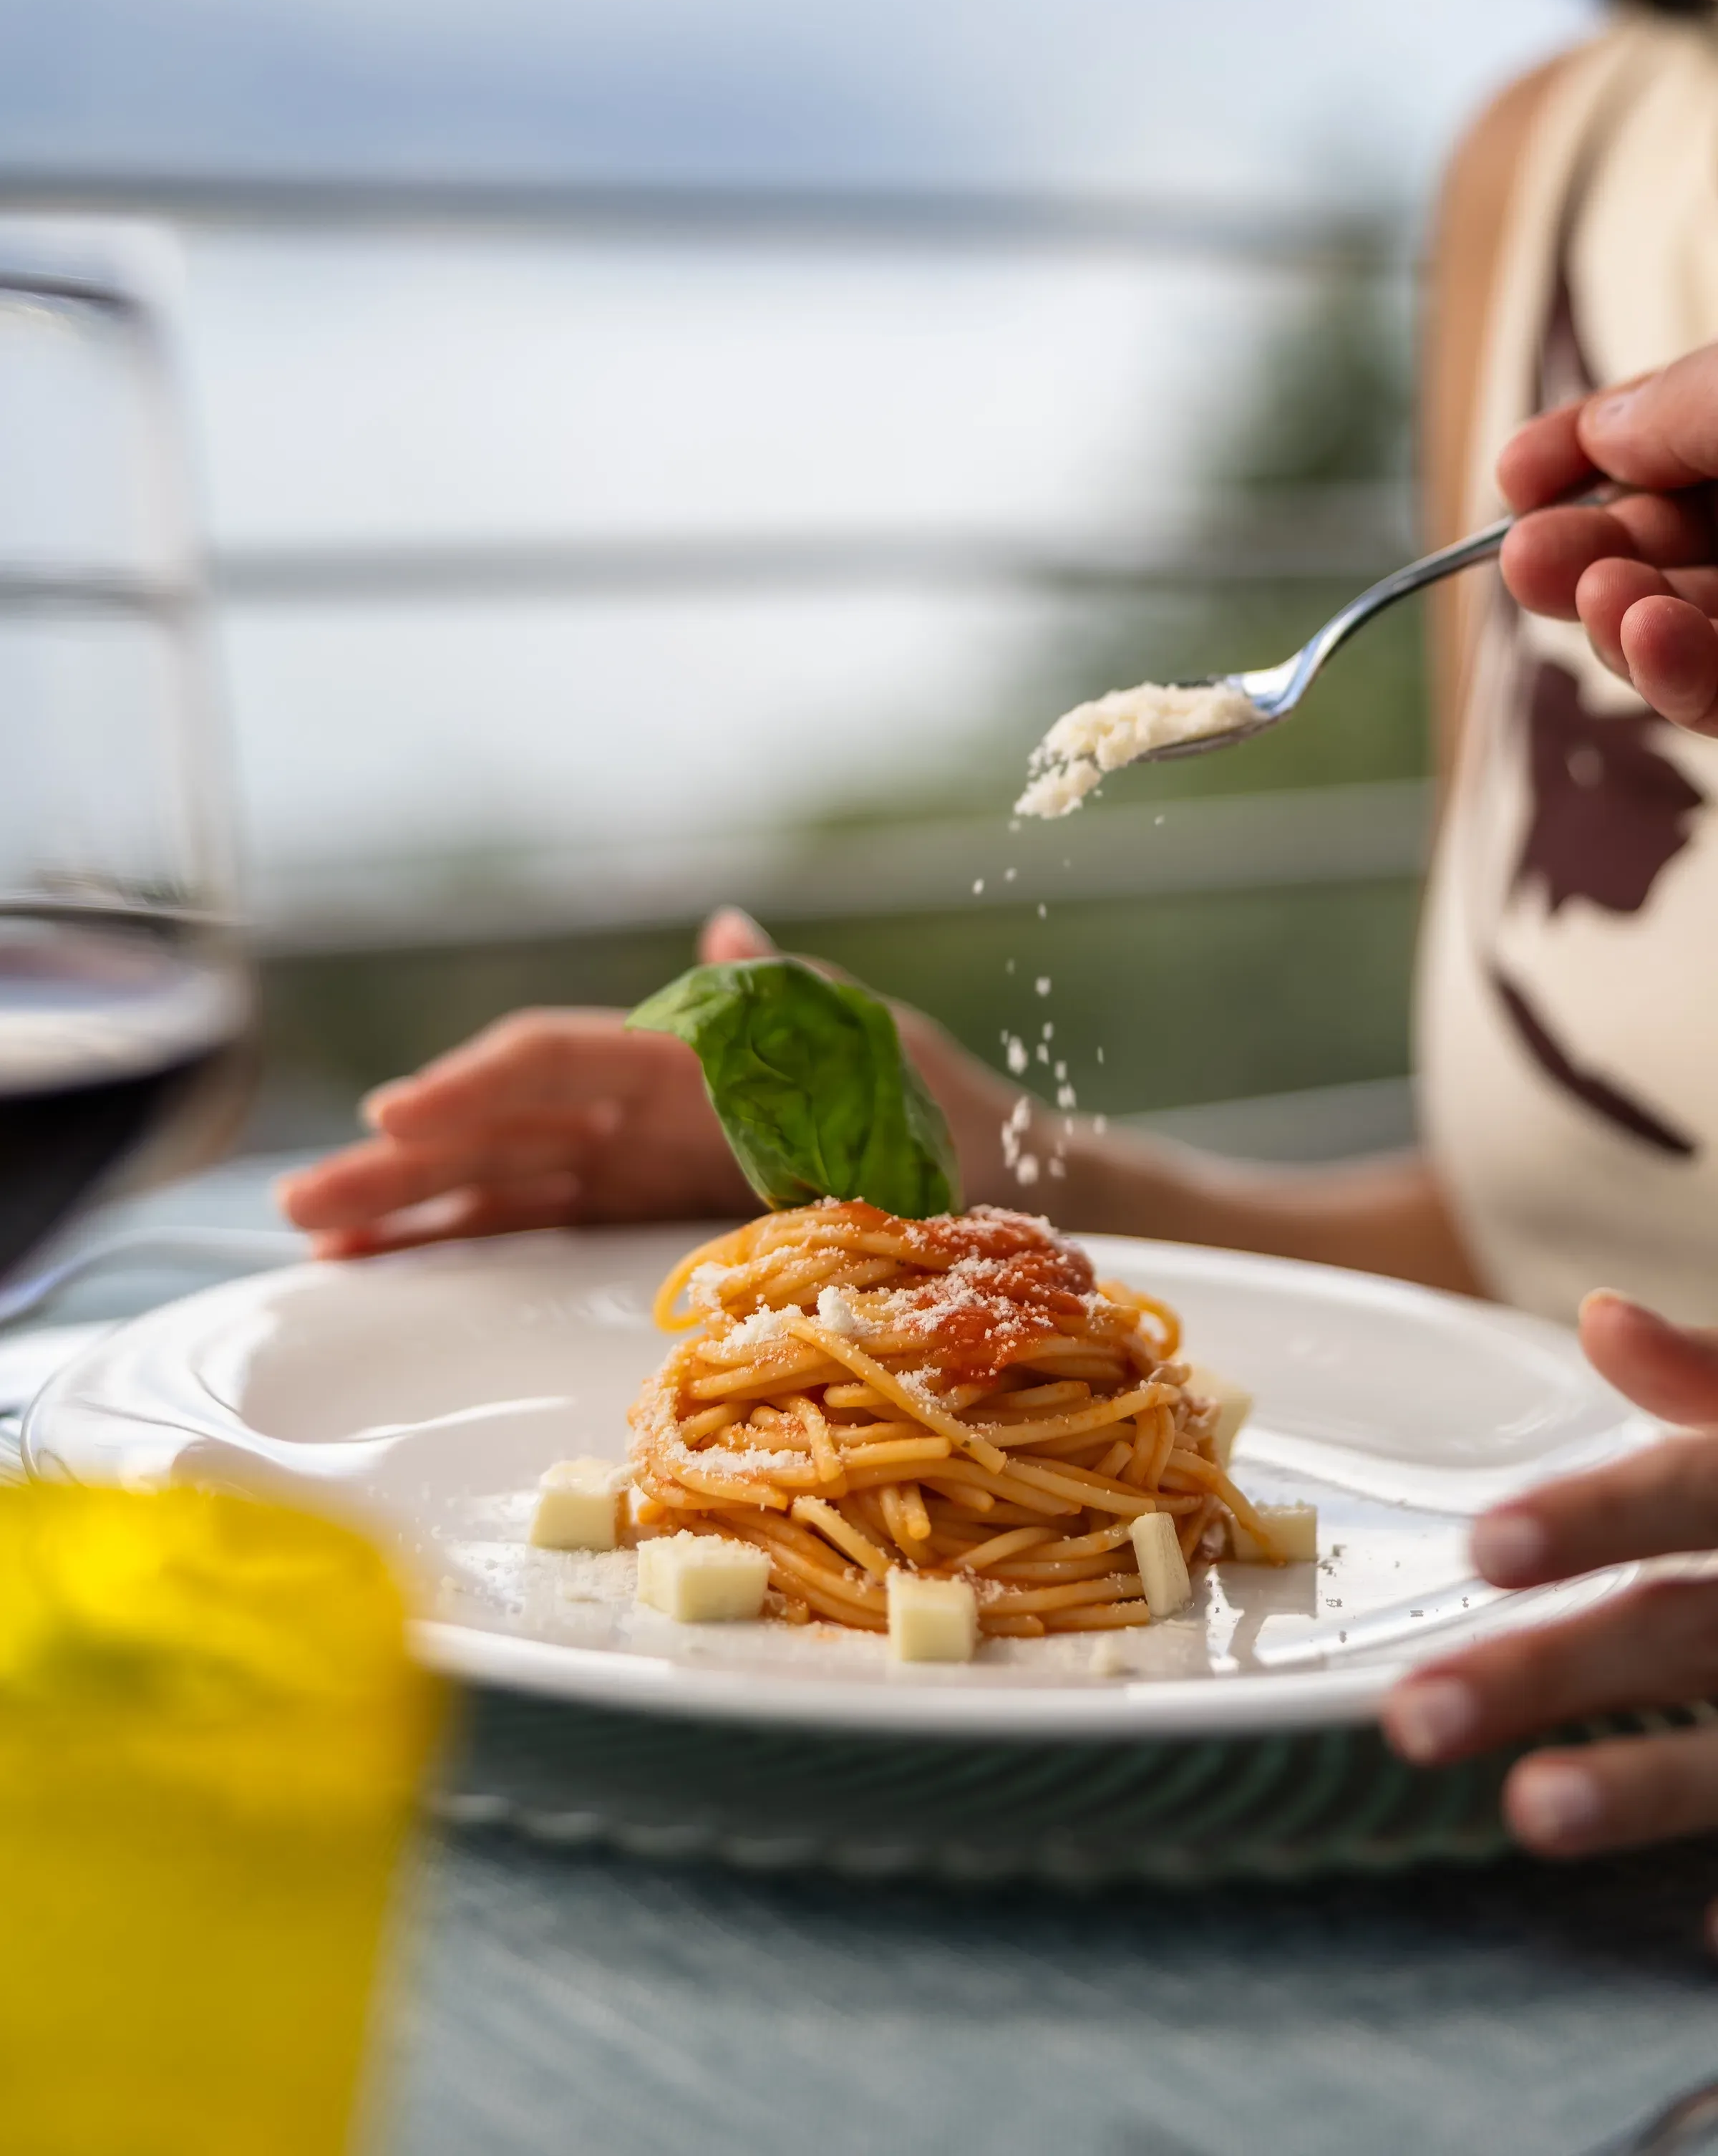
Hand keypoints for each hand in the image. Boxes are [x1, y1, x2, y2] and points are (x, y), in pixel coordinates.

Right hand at [277, 909, 1029, 1257]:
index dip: (476, 1085)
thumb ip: (783, 996)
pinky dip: (463, 1239)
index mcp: (685, 1055)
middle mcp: (642, 1104)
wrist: (992, 1189)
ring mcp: (633, 1162)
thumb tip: (727, 923)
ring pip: (499, 1181)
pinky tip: (389, 1264)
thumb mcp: (867, 1046)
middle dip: (403, 1162)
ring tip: (313, 1238)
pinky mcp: (637, 1216)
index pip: (556, 1061)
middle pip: (502, 1127)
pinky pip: (535, 1225)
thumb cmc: (938, 1109)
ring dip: (408, 1207)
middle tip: (302, 1199)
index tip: (397, 1116)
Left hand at [1384, 1291, 1717, 1928]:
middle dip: (1556, 1673)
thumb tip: (1603, 1321)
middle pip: (1685, 1632)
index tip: (1485, 1547)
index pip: (1694, 1487)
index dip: (1595, 1517)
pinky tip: (1701, 1926)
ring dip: (1646, 1786)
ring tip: (1527, 1813)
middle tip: (1415, 1717)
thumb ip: (1717, 1378)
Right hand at [1498, 346, 1717, 731]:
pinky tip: (1645, 636)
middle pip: (1666, 542)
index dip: (1588, 453)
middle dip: (1584, 550)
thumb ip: (1687, 402)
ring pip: (1682, 627)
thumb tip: (1604, 433)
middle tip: (1526, 559)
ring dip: (1616, 619)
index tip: (1517, 473)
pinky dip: (1677, 677)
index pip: (1672, 436)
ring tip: (1595, 595)